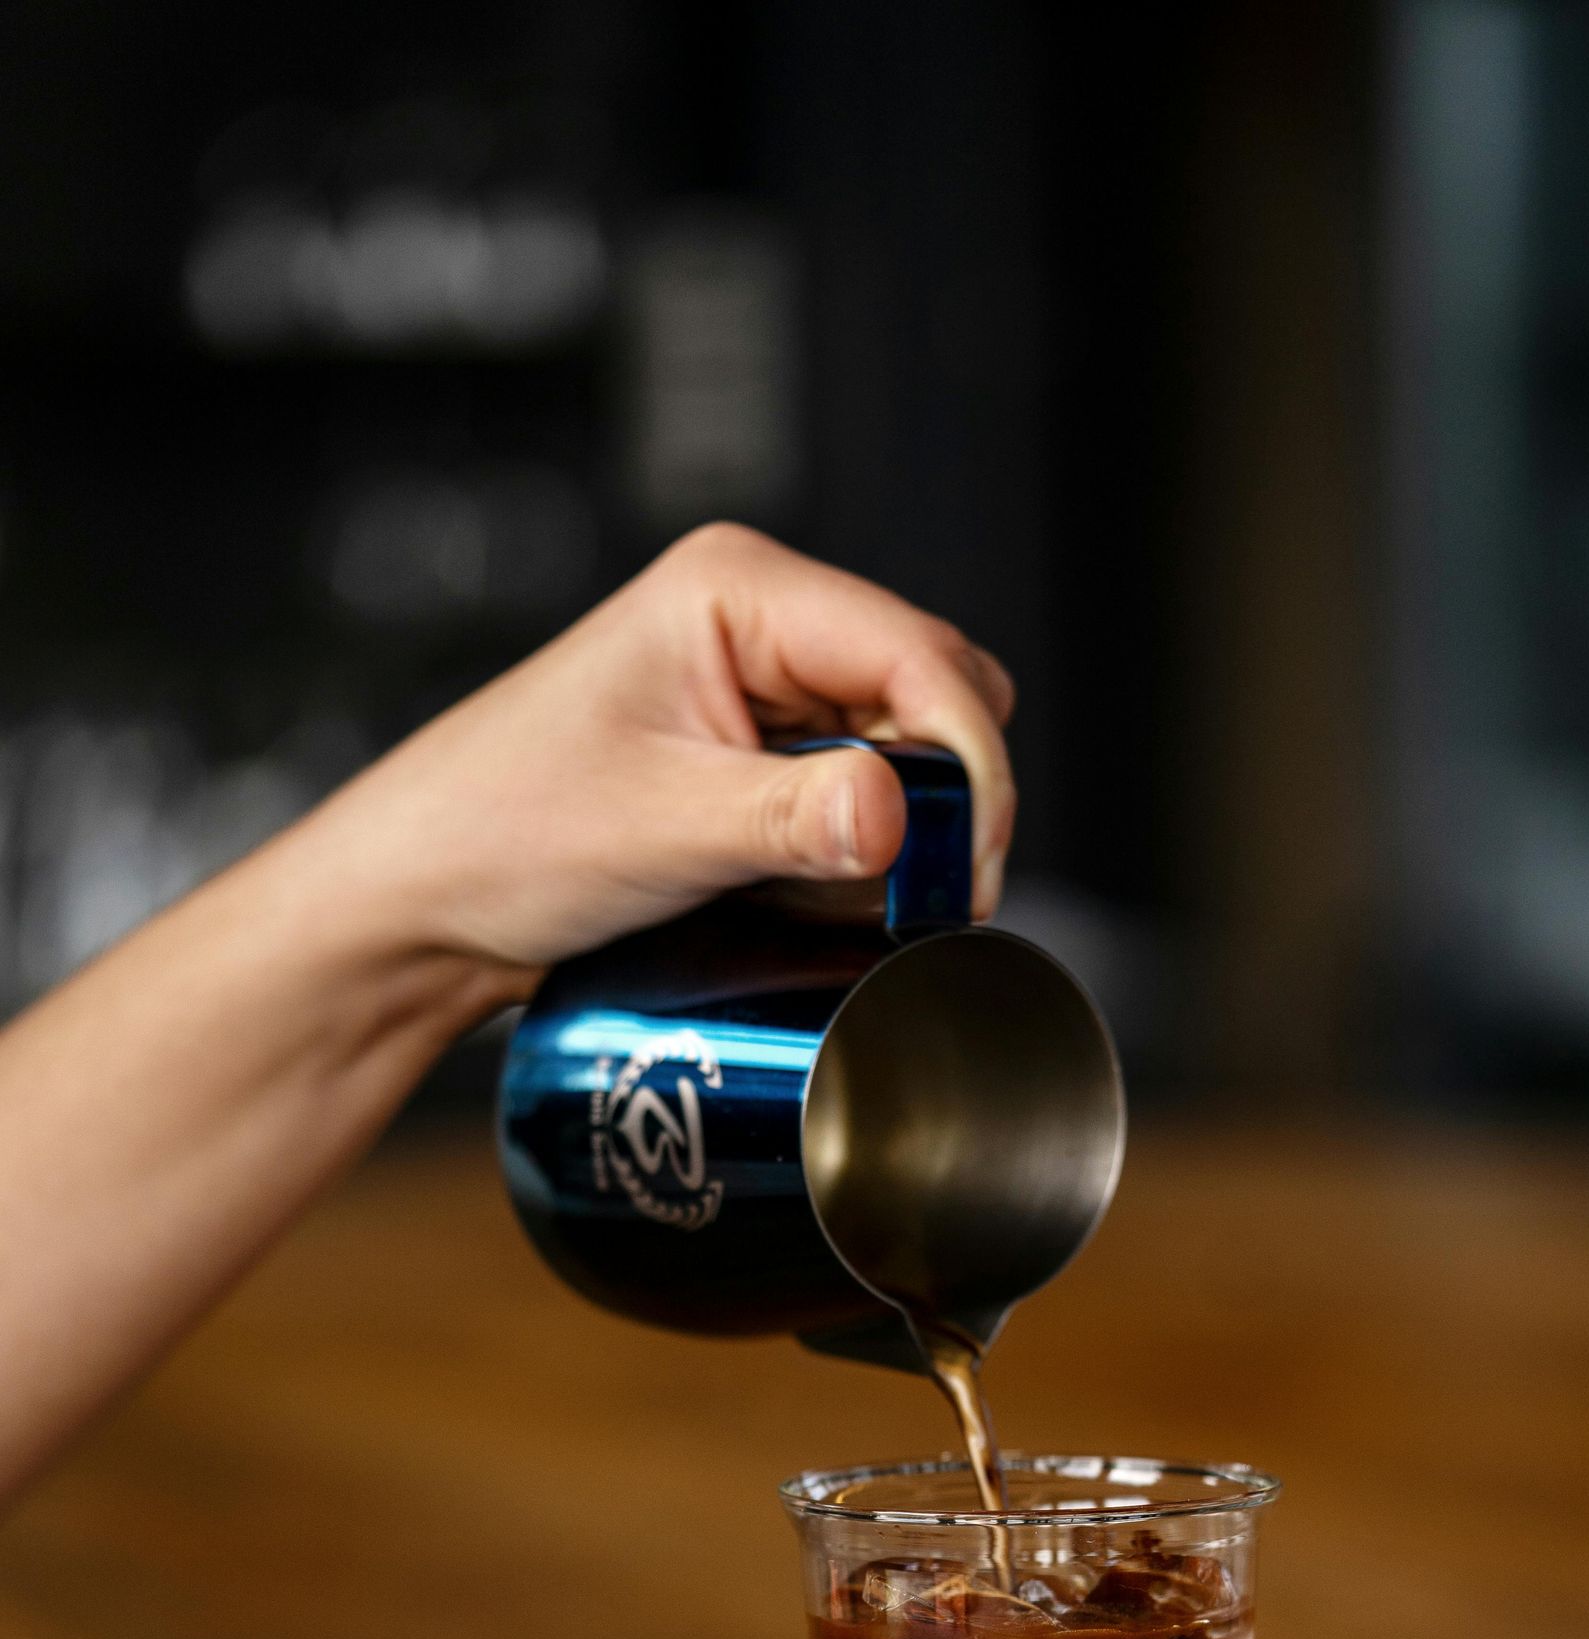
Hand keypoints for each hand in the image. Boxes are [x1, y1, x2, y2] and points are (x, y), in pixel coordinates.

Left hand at [314, 522, 1018, 976]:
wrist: (422, 900)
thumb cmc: (500, 831)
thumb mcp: (659, 827)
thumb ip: (792, 818)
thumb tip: (905, 815)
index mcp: (738, 589)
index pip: (918, 654)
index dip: (968, 760)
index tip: (966, 864)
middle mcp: (762, 622)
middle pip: (936, 694)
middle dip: (947, 797)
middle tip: (922, 895)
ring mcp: (764, 689)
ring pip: (911, 752)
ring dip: (903, 832)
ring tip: (838, 898)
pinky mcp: (759, 757)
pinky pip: (863, 796)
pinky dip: (861, 854)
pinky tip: (810, 893)